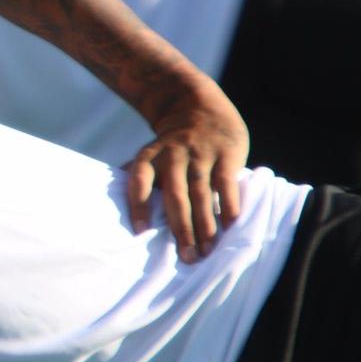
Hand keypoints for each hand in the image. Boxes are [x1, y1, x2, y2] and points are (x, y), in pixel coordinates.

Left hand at [123, 89, 247, 261]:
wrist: (196, 103)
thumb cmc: (171, 143)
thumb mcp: (152, 152)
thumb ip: (145, 179)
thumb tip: (130, 211)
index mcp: (150, 156)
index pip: (139, 182)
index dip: (139, 206)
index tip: (141, 232)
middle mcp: (173, 155)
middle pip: (175, 197)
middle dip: (181, 229)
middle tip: (187, 258)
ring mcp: (200, 154)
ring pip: (202, 194)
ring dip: (206, 225)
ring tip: (208, 250)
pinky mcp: (226, 153)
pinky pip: (226, 183)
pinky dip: (228, 205)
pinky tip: (230, 226)